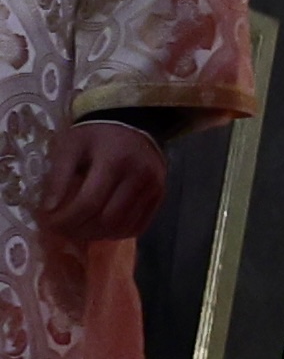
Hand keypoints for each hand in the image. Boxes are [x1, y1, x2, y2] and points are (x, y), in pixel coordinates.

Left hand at [34, 122, 164, 241]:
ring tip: (79, 230)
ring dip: (97, 235)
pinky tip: (101, 227)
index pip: (90, 202)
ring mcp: (154, 188)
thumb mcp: (70, 146)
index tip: (51, 223)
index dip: (67, 219)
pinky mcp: (160, 196)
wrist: (132, 124)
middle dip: (80, 230)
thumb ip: (58, 177)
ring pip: (123, 227)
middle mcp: (139, 176)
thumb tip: (49, 209)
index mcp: (115, 160)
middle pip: (107, 219)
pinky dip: (116, 233)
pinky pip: (138, 226)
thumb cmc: (95, 135)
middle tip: (62, 229)